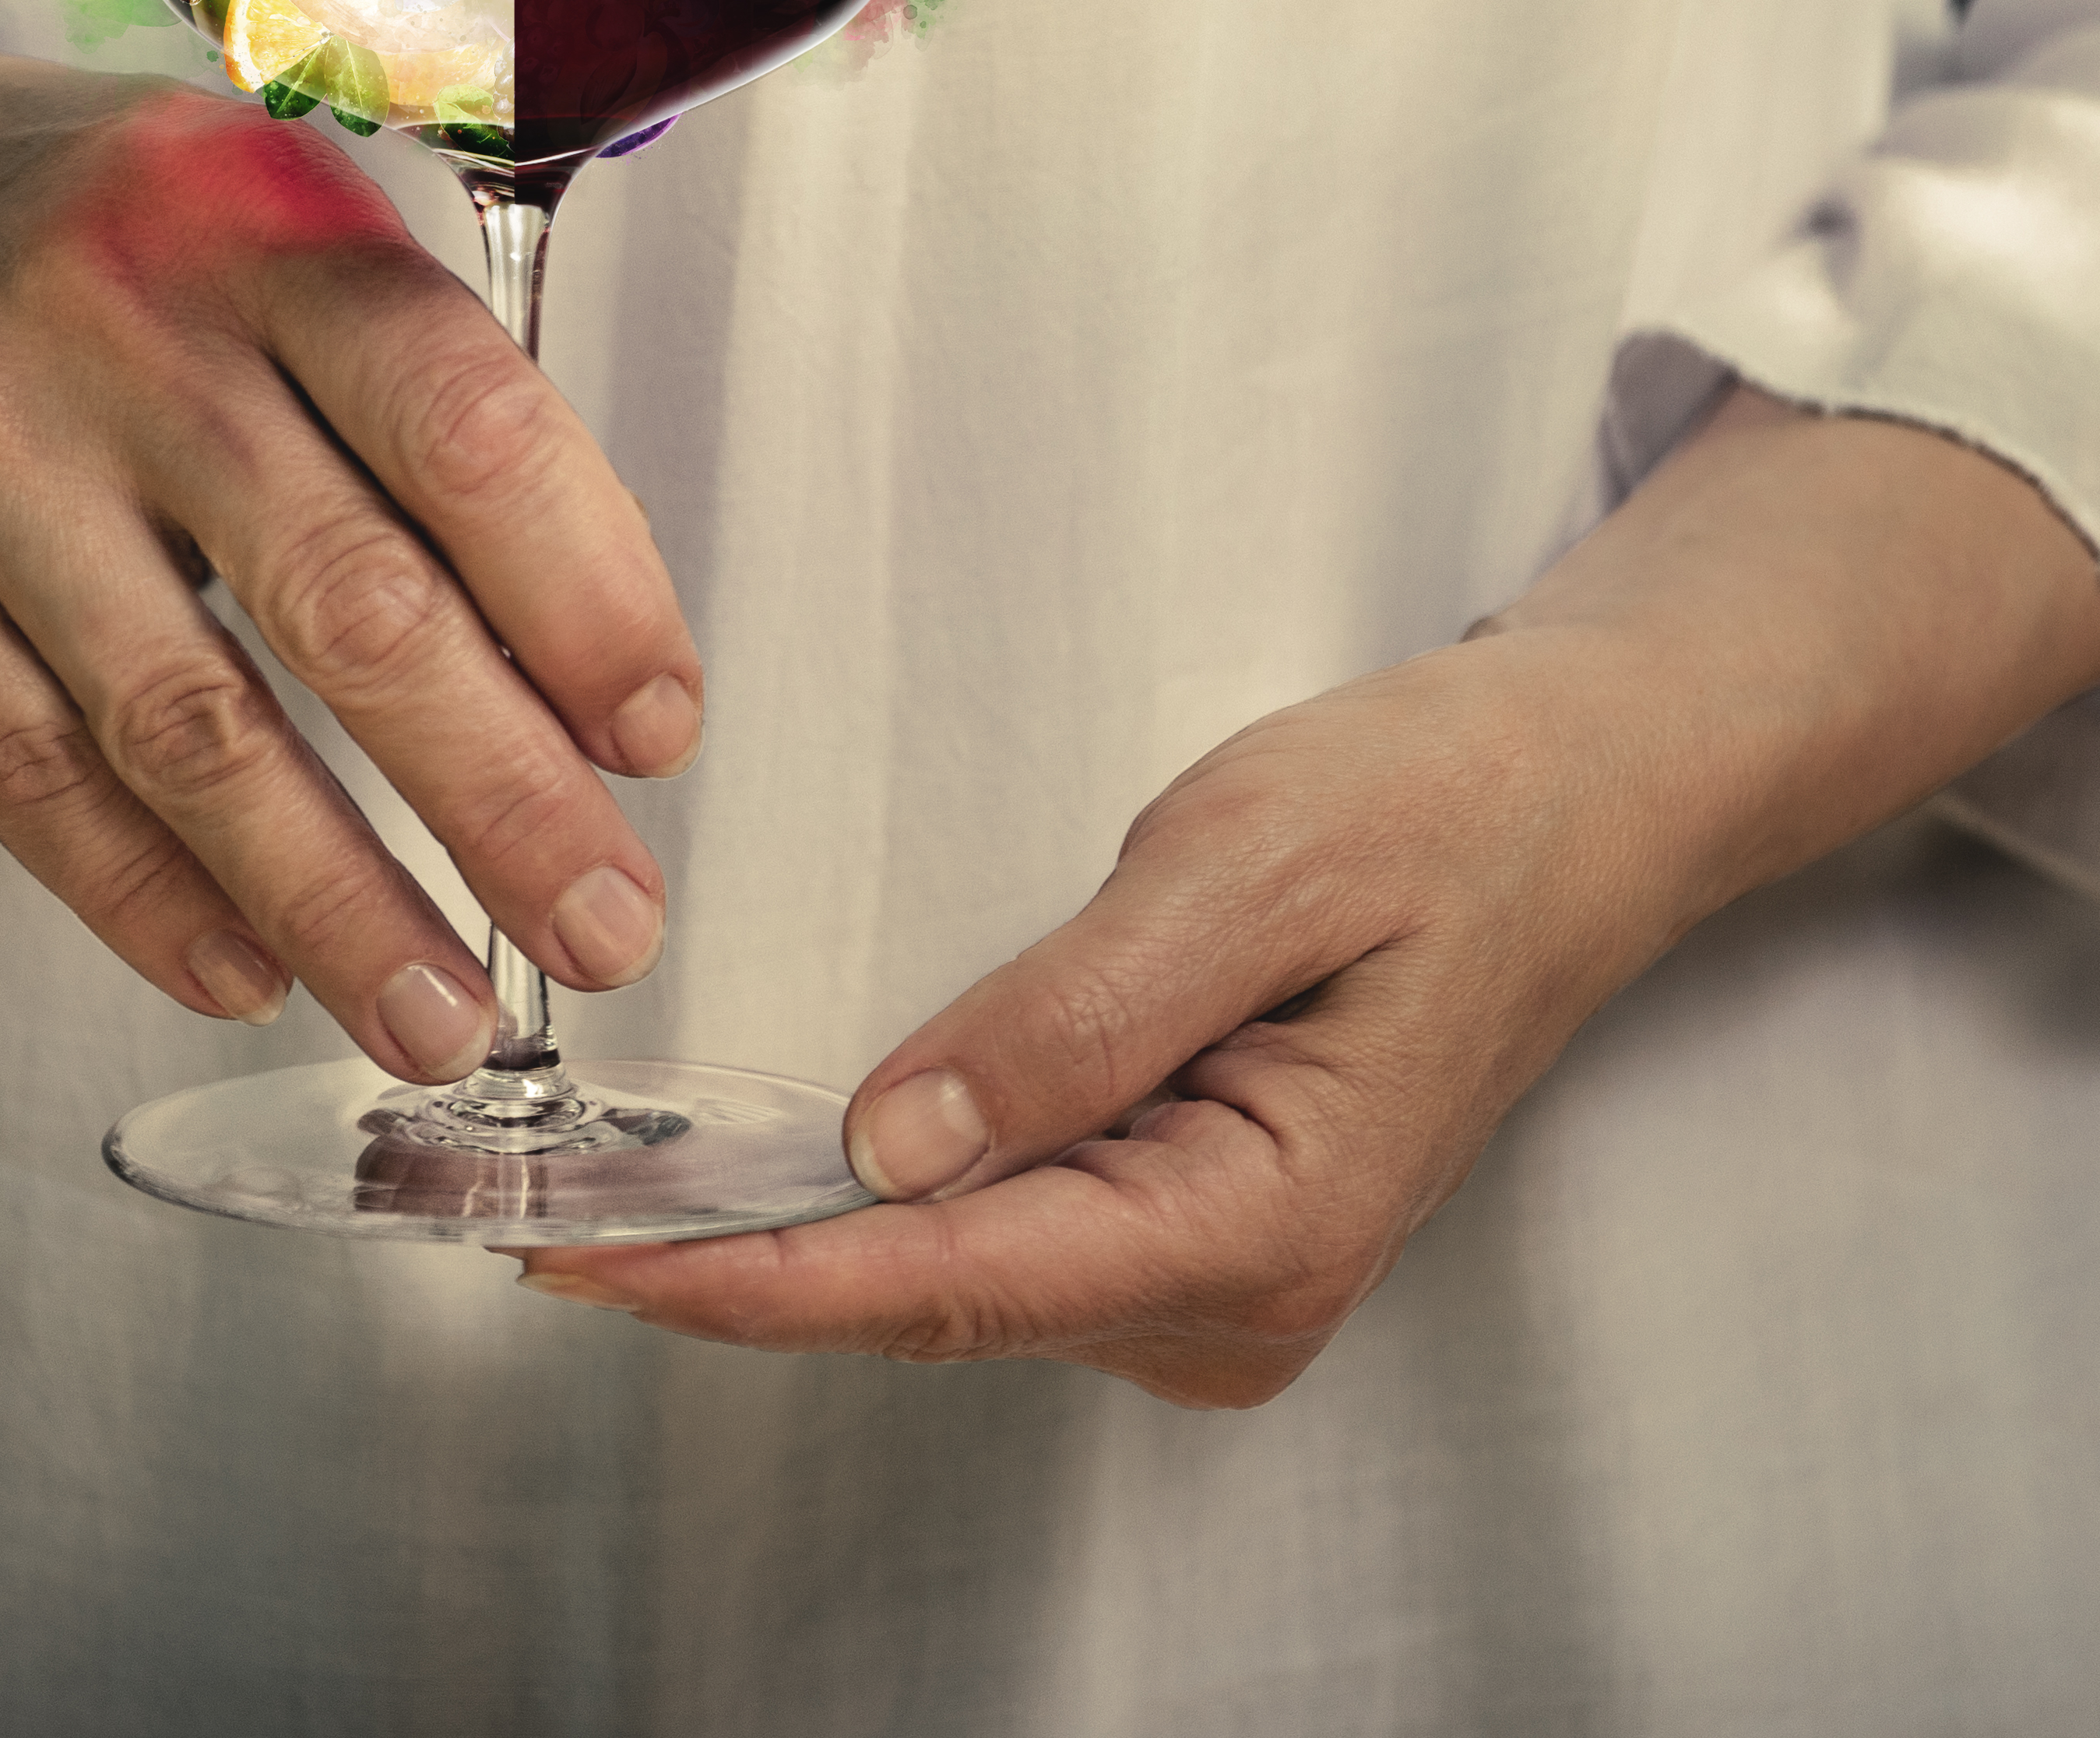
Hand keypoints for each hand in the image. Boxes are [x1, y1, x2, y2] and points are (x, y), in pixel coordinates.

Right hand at [0, 0, 707, 1086]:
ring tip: (440, 1011)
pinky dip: (141, 891)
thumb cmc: (73, 231)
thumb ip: (404, 387)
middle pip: (344, 595)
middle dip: (497, 791)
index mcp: (255, 215)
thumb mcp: (252, 216)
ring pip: (182, 721)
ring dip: (332, 895)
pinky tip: (246, 970)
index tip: (656, 727)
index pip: (462, 417)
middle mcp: (109, 317)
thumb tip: (582, 645)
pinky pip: (16, 765)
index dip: (583, 590)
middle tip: (604, 922)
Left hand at [509, 390, 2099, 1403]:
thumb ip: (1075, 1012)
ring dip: (782, 1248)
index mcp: (1261, 1217)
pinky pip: (993, 1242)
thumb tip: (900, 1140)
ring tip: (596, 1196)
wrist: (1580, 794)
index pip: (948, 1282)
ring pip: (948, 1285)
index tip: (589, 1261)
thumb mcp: (1253, 862)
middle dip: (728, 1271)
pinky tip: (753, 1176)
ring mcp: (1211, 1276)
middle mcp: (1234, 1289)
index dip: (749, 1281)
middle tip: (519, 1216)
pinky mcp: (1183, 1228)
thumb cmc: (1449, 803)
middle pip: (930, 1305)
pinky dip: (867, 1216)